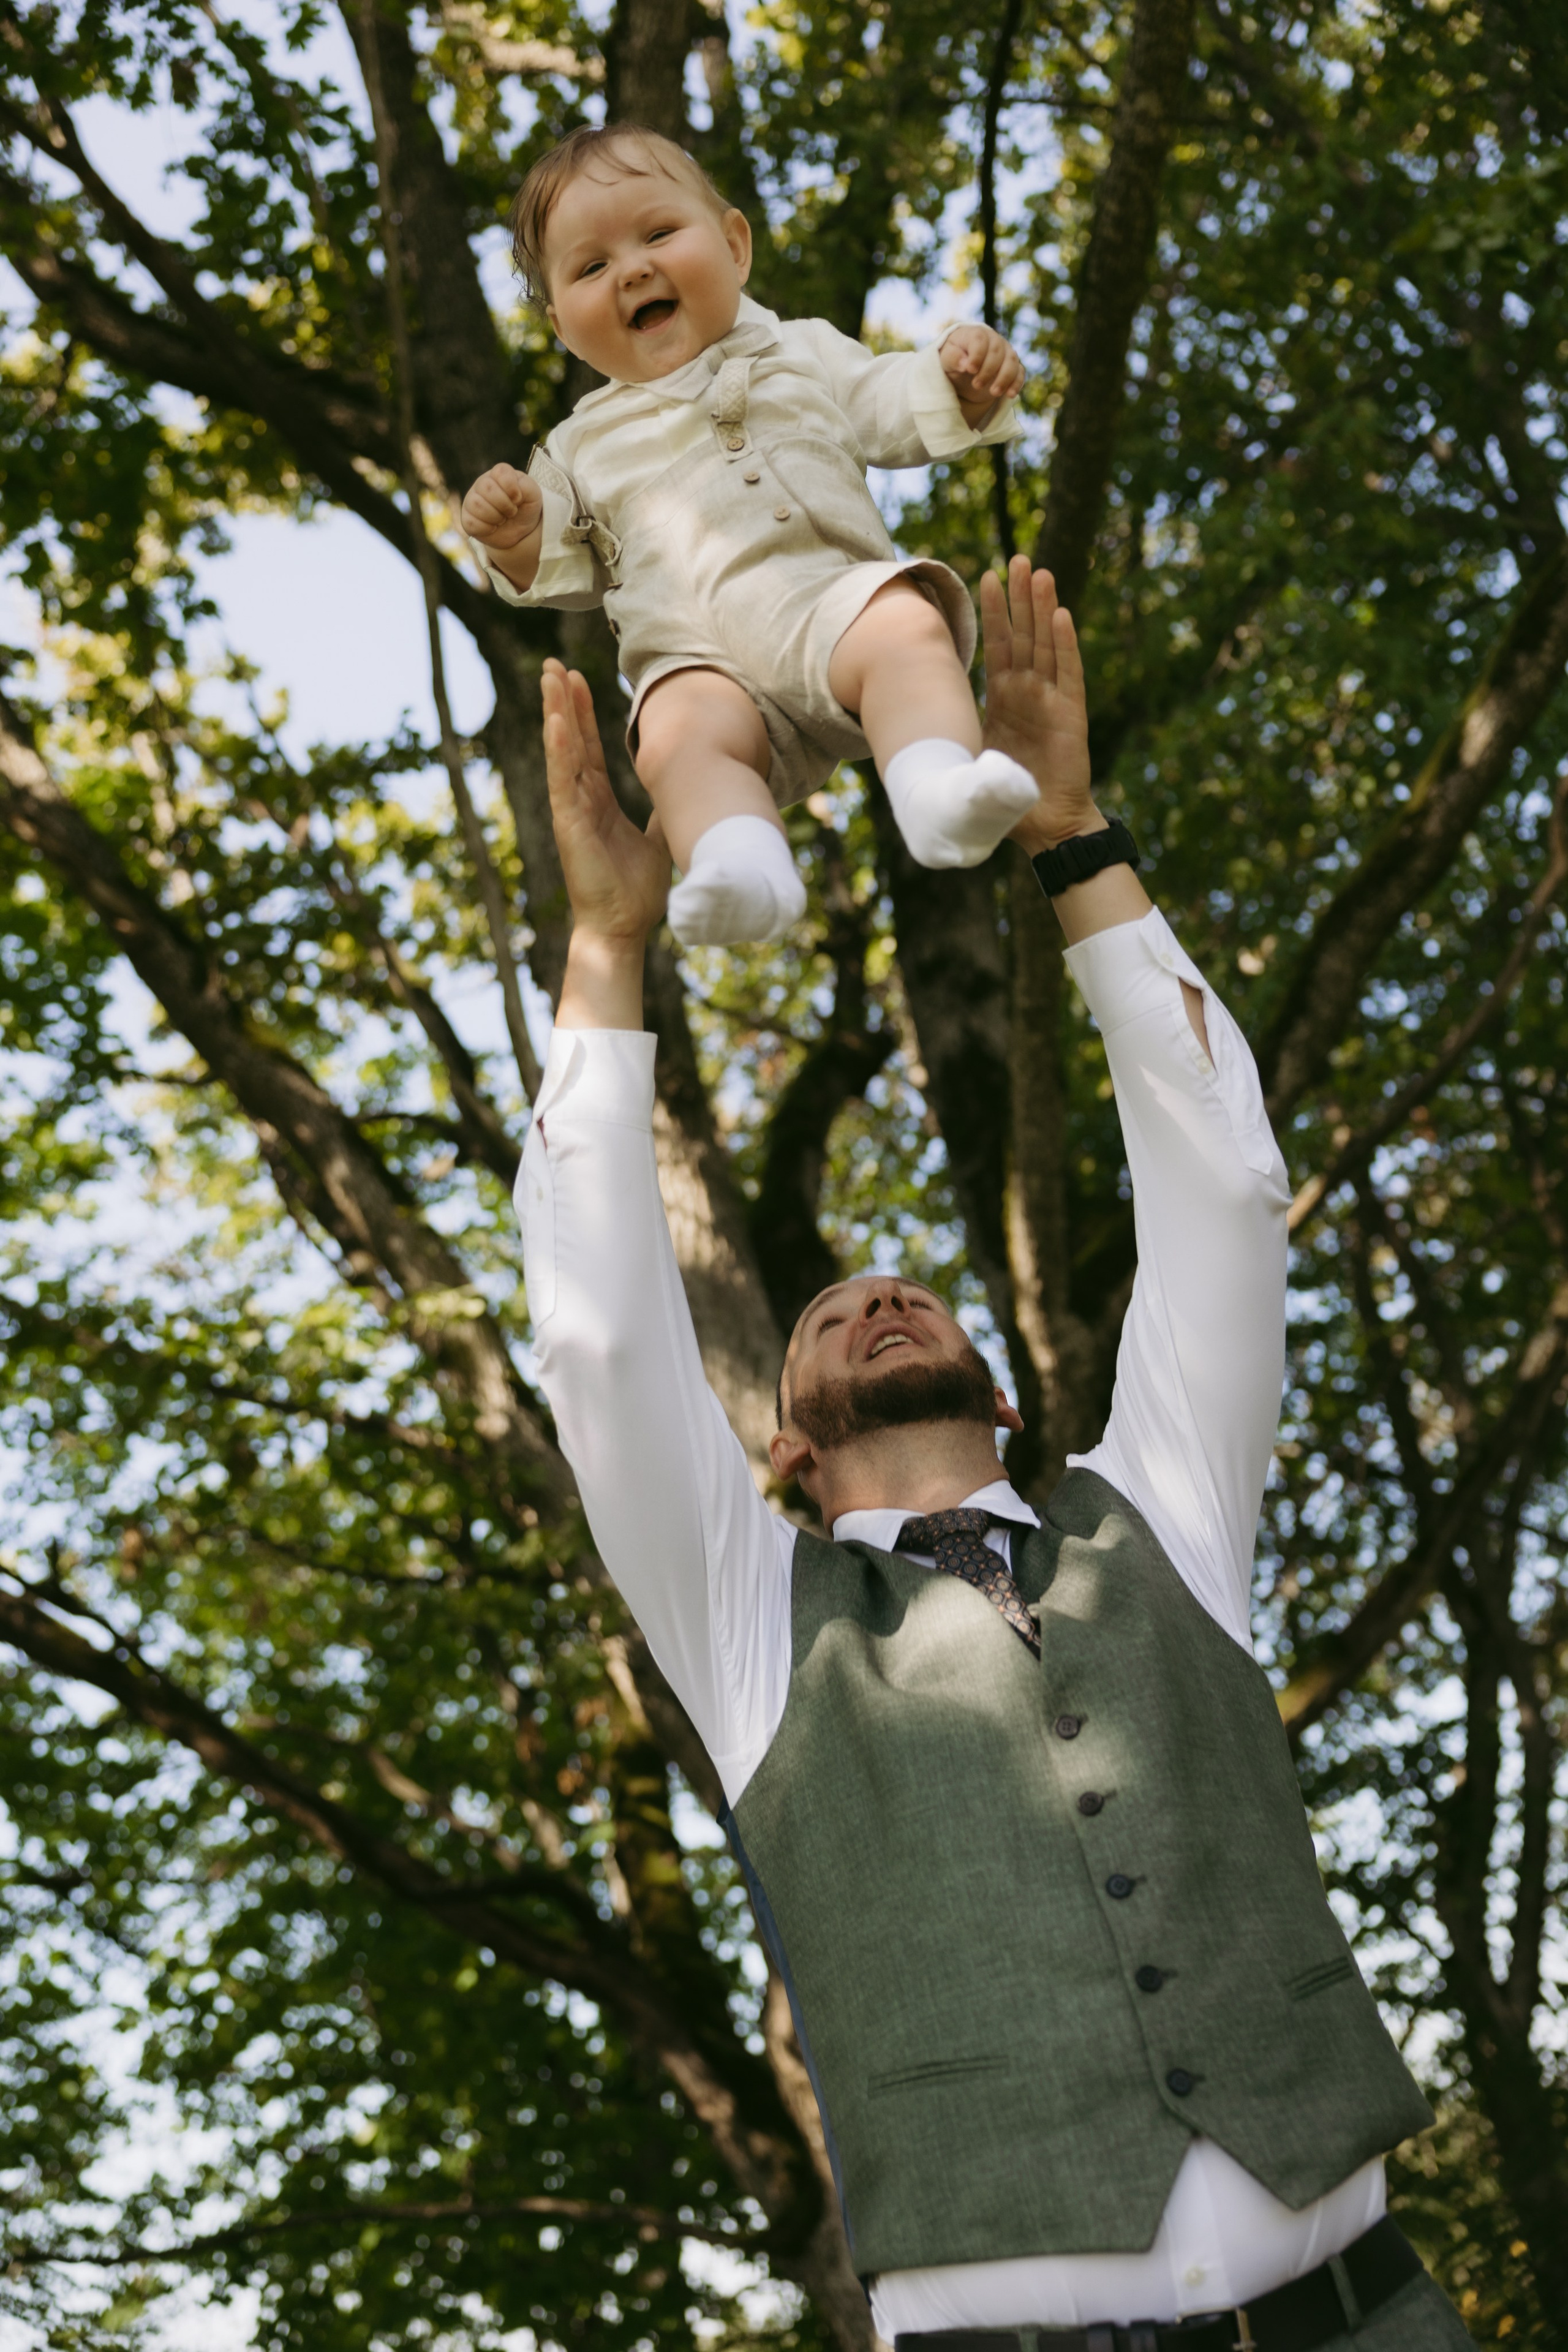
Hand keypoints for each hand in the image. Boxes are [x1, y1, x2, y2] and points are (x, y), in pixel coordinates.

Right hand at [460, 462, 543, 551]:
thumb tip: (513, 493)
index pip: (500, 472)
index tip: (518, 499)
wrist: (520, 531)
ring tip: (502, 520)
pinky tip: (493, 528)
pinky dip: (486, 529)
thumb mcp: (534, 495)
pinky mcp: (467, 518)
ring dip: (495, 517)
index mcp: (499, 474)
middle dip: (504, 504)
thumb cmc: (525, 508)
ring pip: (476, 504)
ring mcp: (472, 500)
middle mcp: (482, 483)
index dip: (511, 488)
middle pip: (487, 487)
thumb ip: (527, 486)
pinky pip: (471, 522)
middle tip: (512, 512)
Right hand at [542, 660, 669, 947]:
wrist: (623, 928)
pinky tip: (554, 721)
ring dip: (556, 712)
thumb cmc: (636, 892)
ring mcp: (572, 811)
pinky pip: (561, 781)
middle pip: (571, 740)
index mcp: (599, 802)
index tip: (579, 680)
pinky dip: (558, 750)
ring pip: (562, 751)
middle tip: (554, 664)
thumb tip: (681, 794)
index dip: (584, 714)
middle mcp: (581, 801)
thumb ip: (662, 815)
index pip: (590, 748)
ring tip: (549, 676)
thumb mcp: (657, 842)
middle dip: (564, 701)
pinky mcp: (568, 825)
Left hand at [941, 324, 1024, 417]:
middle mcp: (994, 340)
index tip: (970, 370)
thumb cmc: (954, 359)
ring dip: (1004, 378)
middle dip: (988, 370)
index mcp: (976, 334)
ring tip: (993, 393)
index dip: (977, 355)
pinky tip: (1010, 395)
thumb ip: (952, 358)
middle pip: (997, 351)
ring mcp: (1005, 352)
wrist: (964, 368)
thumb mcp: (945, 358)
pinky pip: (1019, 372)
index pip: (980, 340)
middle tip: (976, 385)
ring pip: (1011, 361)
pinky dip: (1016, 383)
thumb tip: (965, 364)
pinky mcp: (1012, 366)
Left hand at [981, 559, 1097, 852]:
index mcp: (1004, 699)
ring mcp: (1051, 700)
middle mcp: (1028, 692)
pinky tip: (1062, 615)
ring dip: (1043, 608)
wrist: (1044, 827)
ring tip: (1040, 572)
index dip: (995, 613)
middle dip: (1020, 597)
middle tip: (1018, 557)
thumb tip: (909, 724)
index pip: (999, 646)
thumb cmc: (1008, 796)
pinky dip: (1066, 645)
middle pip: (1025, 634)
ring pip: (1047, 644)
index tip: (986, 577)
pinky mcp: (1071, 715)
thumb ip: (954, 733)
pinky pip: (1069, 674)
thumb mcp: (970, 756)